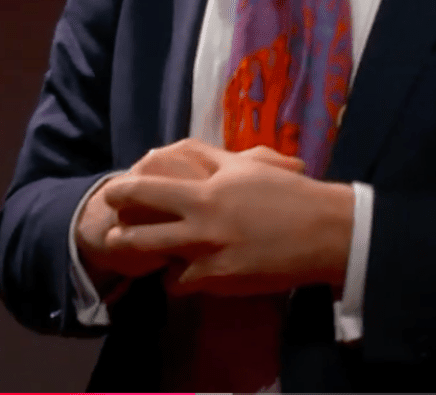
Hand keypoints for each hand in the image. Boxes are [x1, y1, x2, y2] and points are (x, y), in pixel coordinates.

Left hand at [100, 143, 353, 297]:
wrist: (323, 231)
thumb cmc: (289, 192)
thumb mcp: (249, 166)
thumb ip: (214, 160)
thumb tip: (183, 150)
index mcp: (207, 190)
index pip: (149, 190)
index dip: (123, 192)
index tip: (112, 193)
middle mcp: (201, 224)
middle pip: (141, 234)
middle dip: (121, 236)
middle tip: (113, 235)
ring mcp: (209, 256)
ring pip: (159, 264)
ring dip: (149, 261)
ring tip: (146, 259)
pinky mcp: (221, 281)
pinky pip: (183, 285)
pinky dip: (180, 279)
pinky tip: (184, 274)